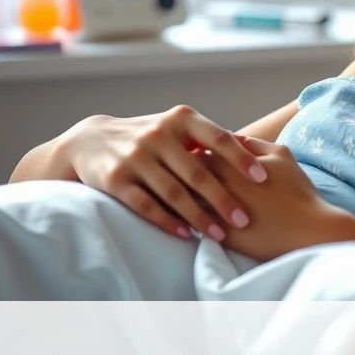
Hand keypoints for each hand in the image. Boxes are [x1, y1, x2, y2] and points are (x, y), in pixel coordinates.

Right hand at [64, 105, 267, 240]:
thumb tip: (255, 152)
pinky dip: (167, 222)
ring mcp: (135, 157)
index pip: (218, 138)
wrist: (92, 140)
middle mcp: (158, 135)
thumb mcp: (177, 126)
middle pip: (197, 172)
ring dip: (199, 217)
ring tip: (220, 234)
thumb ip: (208, 138)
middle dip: (224, 198)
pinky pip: (146, 205)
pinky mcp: (115, 180)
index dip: (241, 159)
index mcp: (181, 119)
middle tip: (245, 219)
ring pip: (174, 193)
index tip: (263, 178)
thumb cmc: (151, 136)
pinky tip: (185, 235)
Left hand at [196, 136, 351, 262]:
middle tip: (185, 177)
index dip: (195, 155)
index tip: (197, 158)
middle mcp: (217, 185)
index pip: (197, 152)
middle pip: (185, 176)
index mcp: (229, 163)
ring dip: (182, 199)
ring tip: (184, 199)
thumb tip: (232, 137)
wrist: (306, 230)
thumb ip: (253, 144)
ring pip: (185, 202)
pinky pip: (193, 225)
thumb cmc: (297, 190)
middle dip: (183, 175)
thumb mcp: (281, 155)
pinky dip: (189, 220)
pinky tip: (191, 220)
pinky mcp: (219, 235)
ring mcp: (216, 211)